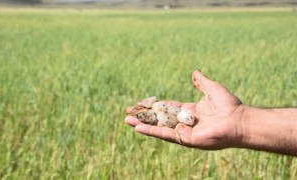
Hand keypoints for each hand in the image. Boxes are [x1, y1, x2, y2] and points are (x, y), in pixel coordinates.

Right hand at [125, 70, 244, 149]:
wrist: (239, 120)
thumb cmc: (228, 105)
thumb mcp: (212, 88)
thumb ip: (201, 82)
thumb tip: (194, 72)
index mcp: (189, 111)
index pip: (166, 108)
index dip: (153, 106)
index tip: (140, 103)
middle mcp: (184, 122)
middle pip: (159, 118)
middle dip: (144, 115)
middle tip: (128, 112)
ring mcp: (184, 132)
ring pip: (159, 127)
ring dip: (143, 124)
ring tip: (127, 120)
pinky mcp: (185, 139)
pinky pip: (165, 134)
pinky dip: (151, 131)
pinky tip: (138, 128)